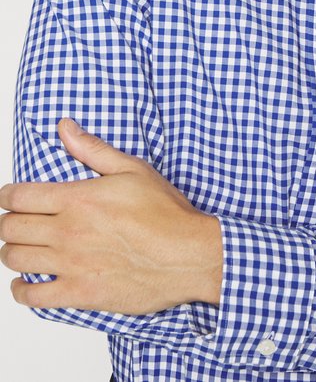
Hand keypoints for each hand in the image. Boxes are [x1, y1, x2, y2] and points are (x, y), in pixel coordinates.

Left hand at [0, 118, 222, 312]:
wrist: (187, 255)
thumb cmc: (165, 213)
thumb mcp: (132, 169)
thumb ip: (93, 149)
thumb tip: (65, 127)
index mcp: (78, 199)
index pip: (19, 196)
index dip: (7, 195)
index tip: (11, 197)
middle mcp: (68, 232)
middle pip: (11, 227)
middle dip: (8, 222)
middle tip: (18, 221)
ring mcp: (71, 265)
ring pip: (16, 260)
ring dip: (11, 252)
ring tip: (21, 247)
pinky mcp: (79, 294)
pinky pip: (32, 297)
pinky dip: (21, 290)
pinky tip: (26, 282)